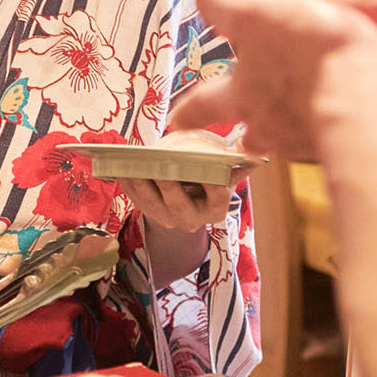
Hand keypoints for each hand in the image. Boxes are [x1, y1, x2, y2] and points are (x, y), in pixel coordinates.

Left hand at [117, 176, 236, 231]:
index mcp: (216, 208)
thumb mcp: (225, 174)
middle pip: (179, 204)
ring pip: (153, 204)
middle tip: (161, 169)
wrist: (188, 201)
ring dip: (141, 185)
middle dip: (169, 186)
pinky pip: (136, 201)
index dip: (213, 183)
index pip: (217, 194)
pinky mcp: (150, 215)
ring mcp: (169, 220)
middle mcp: (193, 219)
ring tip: (133, 166)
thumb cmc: (208, 180)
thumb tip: (255, 156)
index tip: (208, 171)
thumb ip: (236, 166)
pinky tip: (121, 169)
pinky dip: (128, 186)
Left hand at [170, 0, 376, 161]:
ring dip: (299, 118)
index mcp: (244, 95)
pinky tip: (363, 91)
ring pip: (298, 131)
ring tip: (309, 101)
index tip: (176, 120)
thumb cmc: (310, 58)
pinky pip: (349, 120)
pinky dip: (351, 107)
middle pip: (253, 130)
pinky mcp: (363, 132)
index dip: (188, 110)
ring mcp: (319, 135)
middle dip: (248, 125)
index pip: (203, 105)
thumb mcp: (253, 11)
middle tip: (246, 127)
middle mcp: (277, 125)